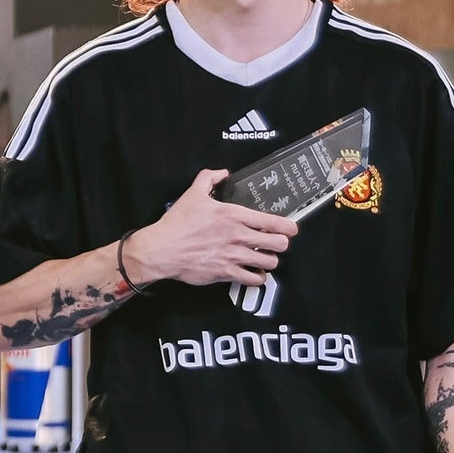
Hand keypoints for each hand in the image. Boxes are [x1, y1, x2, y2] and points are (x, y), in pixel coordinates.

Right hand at [119, 169, 297, 290]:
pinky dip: (257, 277)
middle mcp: (238, 236)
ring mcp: (234, 256)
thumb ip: (209, 179)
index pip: (273, 222)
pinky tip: (253, 273)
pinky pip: (253, 280)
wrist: (162, 249)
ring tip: (264, 258)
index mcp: (234, 216)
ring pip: (269, 263)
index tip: (291, 228)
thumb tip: (222, 173)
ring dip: (269, 261)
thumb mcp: (192, 194)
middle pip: (279, 244)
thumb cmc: (177, 224)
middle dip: (281, 244)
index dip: (288, 227)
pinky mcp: (226, 273)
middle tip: (275, 244)